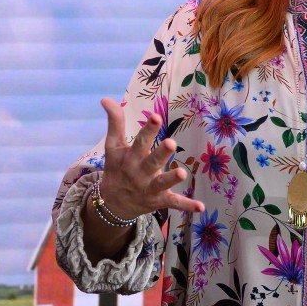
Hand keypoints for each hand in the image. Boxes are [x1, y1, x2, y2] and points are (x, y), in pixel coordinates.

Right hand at [95, 97, 202, 218]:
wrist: (112, 203)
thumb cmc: (117, 168)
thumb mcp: (113, 146)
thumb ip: (115, 122)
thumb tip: (106, 98)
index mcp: (131, 157)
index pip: (141, 141)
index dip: (148, 129)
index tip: (156, 116)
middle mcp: (140, 172)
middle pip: (152, 162)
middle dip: (161, 153)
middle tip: (170, 143)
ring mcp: (150, 188)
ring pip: (162, 183)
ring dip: (171, 179)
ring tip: (183, 173)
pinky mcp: (159, 200)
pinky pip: (174, 203)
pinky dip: (187, 205)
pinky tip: (201, 207)